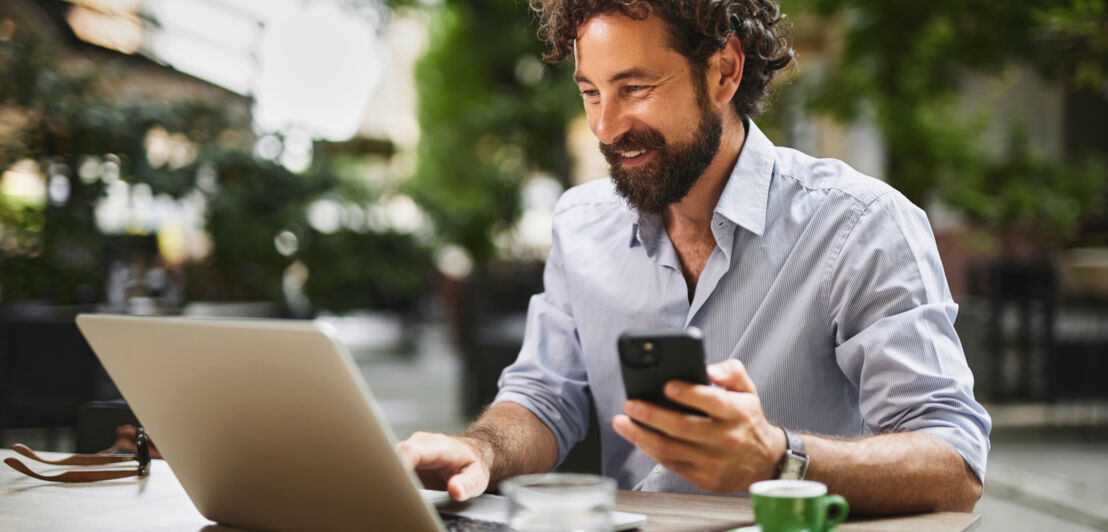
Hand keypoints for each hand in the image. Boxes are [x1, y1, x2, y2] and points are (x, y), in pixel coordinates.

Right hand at [396, 431, 491, 500]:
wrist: (473, 452)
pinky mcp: (406, 458)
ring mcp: (411, 449)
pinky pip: (391, 466)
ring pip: (388, 459)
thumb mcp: (478, 477)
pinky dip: (389, 478)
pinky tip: (393, 490)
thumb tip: (455, 490)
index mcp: (437, 445)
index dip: (397, 465)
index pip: (409, 450)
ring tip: (390, 493)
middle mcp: (420, 443)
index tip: (394, 482)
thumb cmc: (474, 463)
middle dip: (387, 473)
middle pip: (393, 454)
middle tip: (388, 493)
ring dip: (386, 476)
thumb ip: (467, 484)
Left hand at [612, 359, 786, 492]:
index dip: (687, 393)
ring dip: (640, 435)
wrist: (764, 461)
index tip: (666, 385)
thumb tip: (709, 369)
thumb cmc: (748, 421)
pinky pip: (670, 464)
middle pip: (682, 427)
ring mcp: (713, 460)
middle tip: (631, 404)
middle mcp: (725, 438)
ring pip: (670, 449)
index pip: (711, 401)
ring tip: (622, 422)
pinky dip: (650, 451)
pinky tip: (638, 438)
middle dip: (651, 414)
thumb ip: (730, 371)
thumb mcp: (748, 390)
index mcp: (737, 412)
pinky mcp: (703, 478)